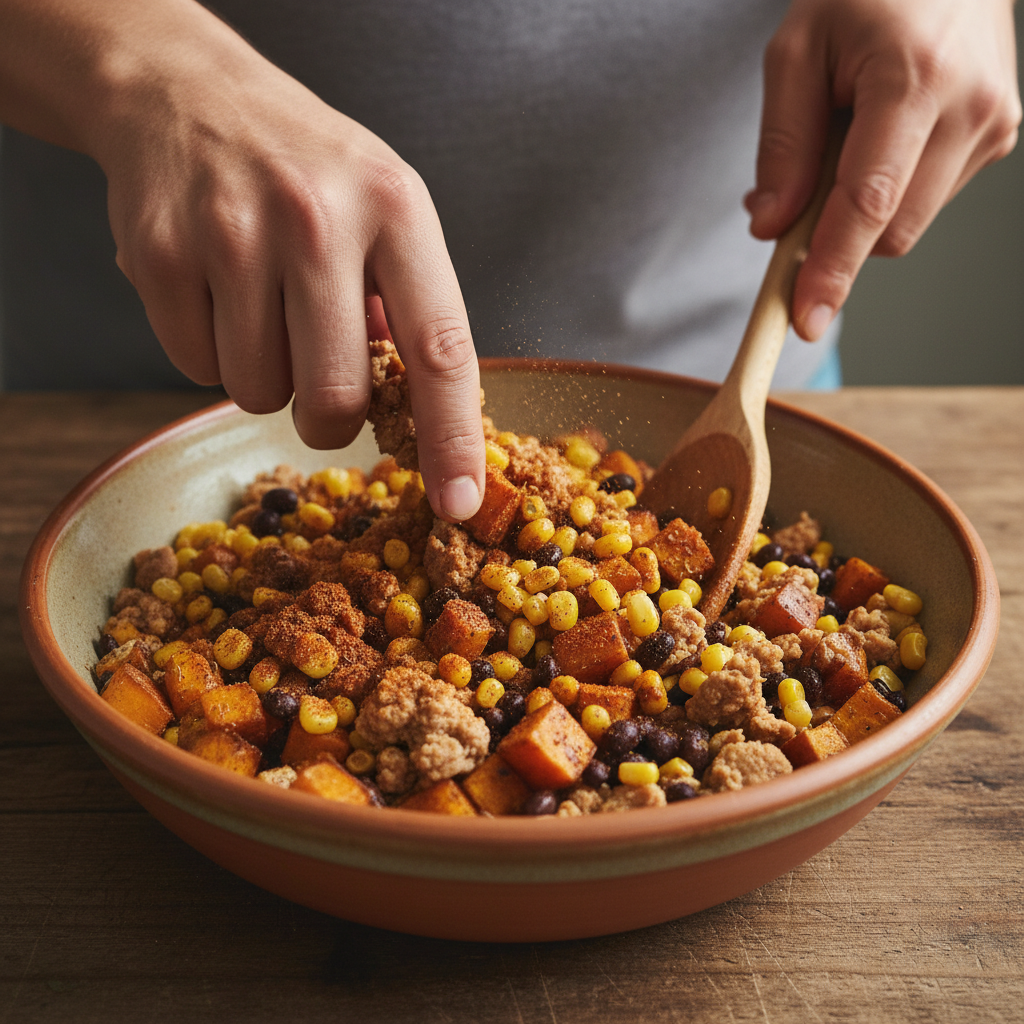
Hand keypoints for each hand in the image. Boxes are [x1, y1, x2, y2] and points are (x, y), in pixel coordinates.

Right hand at [0, 0, 484, 521]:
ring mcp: (233, 233)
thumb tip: (418, 415)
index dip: (452, 439)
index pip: (441, 350)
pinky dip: (209, 351)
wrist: (186, 93)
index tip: (458, 504)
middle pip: (335, 398)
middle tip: (320, 381)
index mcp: (397, 210)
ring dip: (266, 376)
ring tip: (262, 306)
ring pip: (258, 393)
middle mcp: (318, 219)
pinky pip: (195, 368)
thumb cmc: (308, 171)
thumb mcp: (384, 209)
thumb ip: (409, 306)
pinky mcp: (161, 254)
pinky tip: (215, 291)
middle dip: (329, 419)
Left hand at [746, 0, 1020, 340]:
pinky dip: (889, 193)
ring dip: (860, 213)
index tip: (804, 319)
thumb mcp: (796, 50)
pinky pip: (926, 200)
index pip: (867, 203)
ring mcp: (994, 125)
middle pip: (889, 231)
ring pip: (907, 224)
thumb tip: (769, 227)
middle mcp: (970, 109)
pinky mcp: (999, 136)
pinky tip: (878, 141)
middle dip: (833, 238)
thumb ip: (783, 144)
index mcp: (916, 79)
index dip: (831, 269)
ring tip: (844, 142)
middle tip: (790, 201)